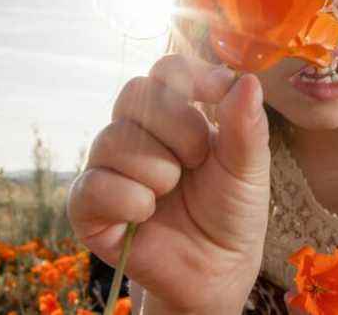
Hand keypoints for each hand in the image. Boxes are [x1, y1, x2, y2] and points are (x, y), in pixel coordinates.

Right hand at [67, 53, 271, 313]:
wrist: (217, 268)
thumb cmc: (232, 210)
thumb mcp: (249, 168)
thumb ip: (247, 127)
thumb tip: (247, 80)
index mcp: (177, 114)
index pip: (168, 70)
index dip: (191, 75)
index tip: (220, 90)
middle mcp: (138, 132)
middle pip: (136, 93)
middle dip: (180, 127)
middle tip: (200, 160)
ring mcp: (110, 166)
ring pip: (113, 138)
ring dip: (158, 170)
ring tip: (174, 191)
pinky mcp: (89, 205)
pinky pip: (94, 185)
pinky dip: (130, 200)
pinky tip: (148, 214)